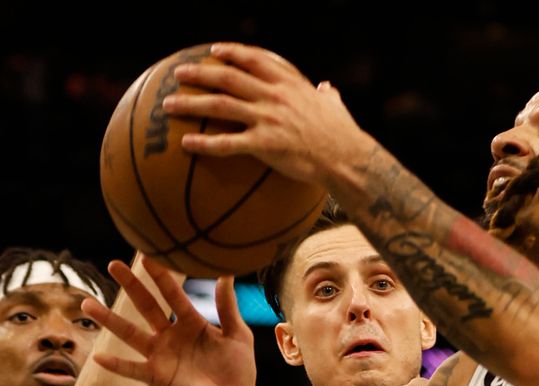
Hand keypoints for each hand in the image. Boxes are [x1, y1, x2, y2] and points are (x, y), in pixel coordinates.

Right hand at [83, 255, 256, 385]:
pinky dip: (116, 365)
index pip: (172, 295)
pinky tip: (98, 356)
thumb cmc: (239, 370)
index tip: (148, 255)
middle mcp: (172, 336)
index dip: (161, 276)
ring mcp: (162, 356)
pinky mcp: (158, 378)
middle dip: (131, 286)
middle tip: (114, 265)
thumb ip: (228, 306)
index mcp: (192, 324)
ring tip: (87, 304)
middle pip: (147, 307)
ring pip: (130, 334)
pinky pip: (132, 370)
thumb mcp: (238, 334)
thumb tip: (227, 273)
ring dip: (109, 320)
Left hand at [161, 42, 371, 187]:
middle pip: (228, 77)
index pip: (255, 59)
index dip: (232, 52)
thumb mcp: (336, 107)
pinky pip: (227, 144)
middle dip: (199, 73)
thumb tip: (329, 88)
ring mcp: (267, 119)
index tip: (214, 51)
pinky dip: (204, 144)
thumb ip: (328, 96)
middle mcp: (273, 96)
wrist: (347, 158)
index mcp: (289, 84)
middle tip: (178, 73)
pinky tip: (186, 146)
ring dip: (191, 103)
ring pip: (219, 106)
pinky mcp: (264, 145)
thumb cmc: (343, 135)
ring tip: (168, 105)